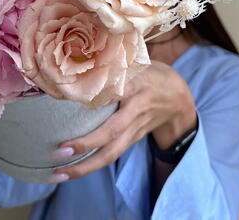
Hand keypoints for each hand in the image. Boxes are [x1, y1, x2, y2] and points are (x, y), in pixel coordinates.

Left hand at [49, 61, 196, 181]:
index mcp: (136, 85)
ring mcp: (135, 129)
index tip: (74, 102)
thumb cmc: (148, 74)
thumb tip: (76, 63)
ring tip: (60, 174)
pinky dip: (92, 165)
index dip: (99, 100)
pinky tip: (72, 171)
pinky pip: (112, 154)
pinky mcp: (133, 140)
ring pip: (112, 152)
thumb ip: (113, 64)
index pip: (116, 93)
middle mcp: (135, 110)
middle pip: (112, 132)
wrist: (178, 97)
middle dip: (86, 144)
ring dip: (86, 166)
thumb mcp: (137, 63)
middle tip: (60, 151)